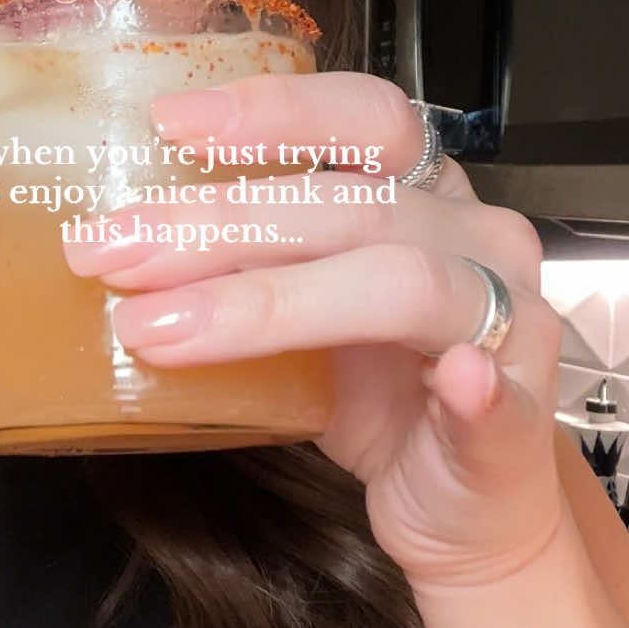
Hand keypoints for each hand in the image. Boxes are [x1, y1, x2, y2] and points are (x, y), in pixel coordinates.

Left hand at [60, 71, 564, 593]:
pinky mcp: (519, 428)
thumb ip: (242, 269)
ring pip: (405, 286)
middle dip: (218, 223)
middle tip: (109, 251)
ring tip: (161, 330)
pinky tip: (454, 383)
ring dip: (272, 303)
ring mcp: (511, 328)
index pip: (364, 119)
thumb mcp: (302, 317)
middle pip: (354, 205)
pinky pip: (501, 398)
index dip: (273, 113)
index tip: (167, 123)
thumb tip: (109, 243)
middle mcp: (477, 242)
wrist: (464, 514)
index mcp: (425, 197)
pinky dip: (478, 390)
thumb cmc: (381, 398)